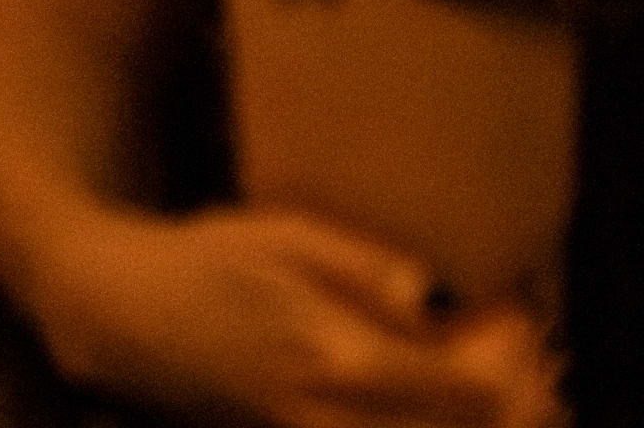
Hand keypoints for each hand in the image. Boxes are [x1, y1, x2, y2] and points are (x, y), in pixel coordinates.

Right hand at [53, 207, 560, 427]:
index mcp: (336, 356)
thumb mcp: (278, 234)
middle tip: (526, 357)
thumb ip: (360, 264)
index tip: (519, 320)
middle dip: (514, 402)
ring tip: (492, 388)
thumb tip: (430, 291)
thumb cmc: (197, 259)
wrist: (117, 313)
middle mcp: (334, 417)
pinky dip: (425, 426)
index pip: (470, 389)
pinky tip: (433, 404)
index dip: (515, 362)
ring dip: (475, 422)